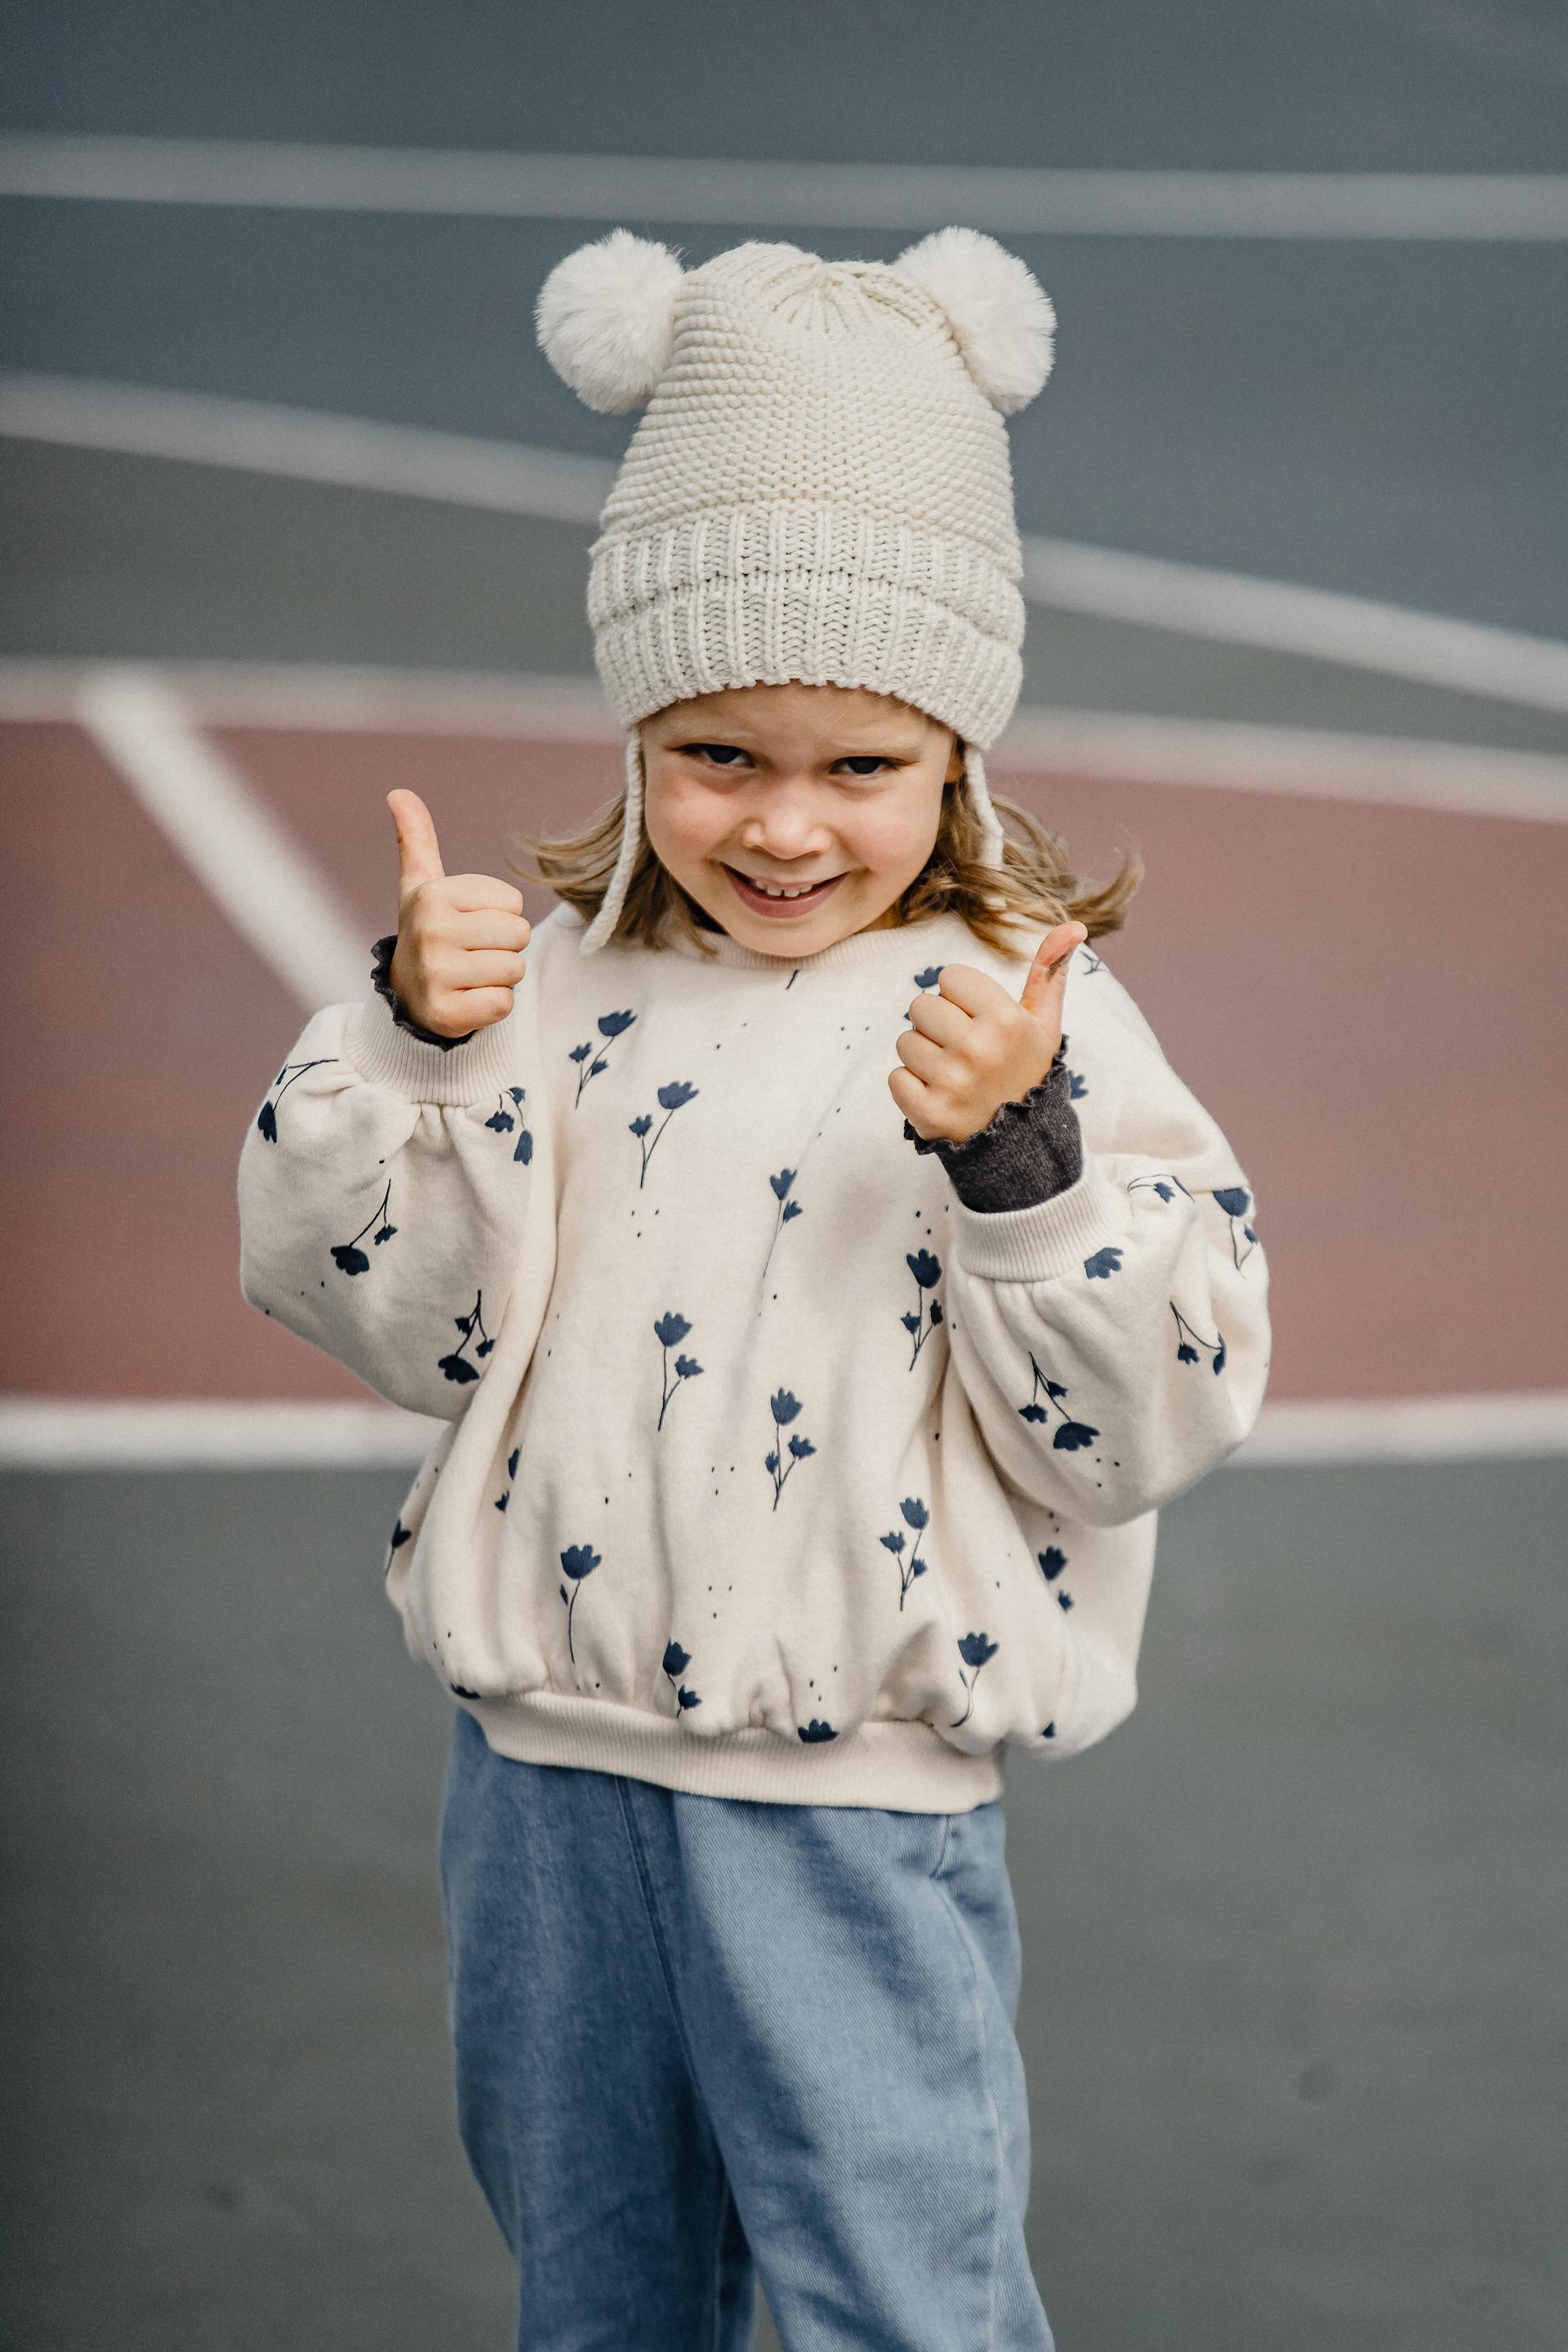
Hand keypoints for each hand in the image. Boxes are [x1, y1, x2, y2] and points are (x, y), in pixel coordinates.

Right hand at [386, 790, 530, 1036]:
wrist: (404, 997)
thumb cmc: (429, 932)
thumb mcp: (421, 886)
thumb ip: (417, 839)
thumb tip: (398, 792)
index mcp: (434, 895)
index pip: (513, 903)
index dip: (500, 917)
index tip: (468, 925)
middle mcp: (431, 931)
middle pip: (518, 935)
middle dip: (504, 948)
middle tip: (472, 954)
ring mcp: (436, 974)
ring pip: (514, 970)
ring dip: (500, 978)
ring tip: (469, 975)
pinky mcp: (446, 1014)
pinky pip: (503, 1004)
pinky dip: (492, 1007)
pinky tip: (466, 1000)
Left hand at [889, 920, 1087, 1142]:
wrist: (1020, 1141)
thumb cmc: (1026, 1069)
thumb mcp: (1044, 1022)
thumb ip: (1050, 971)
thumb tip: (1074, 924)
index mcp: (1006, 1019)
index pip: (948, 976)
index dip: (960, 997)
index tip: (978, 1021)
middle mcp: (979, 1049)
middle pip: (920, 1006)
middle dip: (936, 1025)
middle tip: (962, 1050)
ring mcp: (952, 1083)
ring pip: (905, 1041)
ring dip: (923, 1056)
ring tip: (952, 1073)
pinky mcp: (929, 1112)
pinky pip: (896, 1078)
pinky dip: (911, 1086)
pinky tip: (939, 1094)